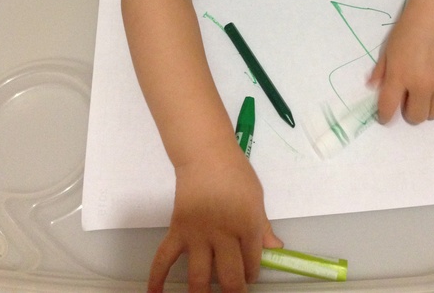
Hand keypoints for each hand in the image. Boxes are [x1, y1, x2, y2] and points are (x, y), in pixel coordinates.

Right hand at [147, 145, 281, 292]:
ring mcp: (198, 234)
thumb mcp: (256, 197)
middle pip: (229, 276)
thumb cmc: (235, 173)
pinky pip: (164, 258)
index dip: (252, 273)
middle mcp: (224, 234)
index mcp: (247, 225)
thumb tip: (275, 248)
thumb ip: (262, 226)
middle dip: (234, 291)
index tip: (249, 275)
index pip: (253, 262)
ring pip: (199, 276)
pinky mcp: (178, 230)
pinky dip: (157, 278)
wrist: (206, 155)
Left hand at [369, 9, 433, 124]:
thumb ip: (380, 71)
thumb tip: (372, 88)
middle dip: (409, 112)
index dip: (385, 116)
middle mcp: (423, 85)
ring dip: (427, 108)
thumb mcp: (388, 50)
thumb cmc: (409, 31)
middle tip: (408, 99)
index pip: (389, 107)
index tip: (385, 117)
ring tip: (425, 92)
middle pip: (416, 117)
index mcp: (400, 75)